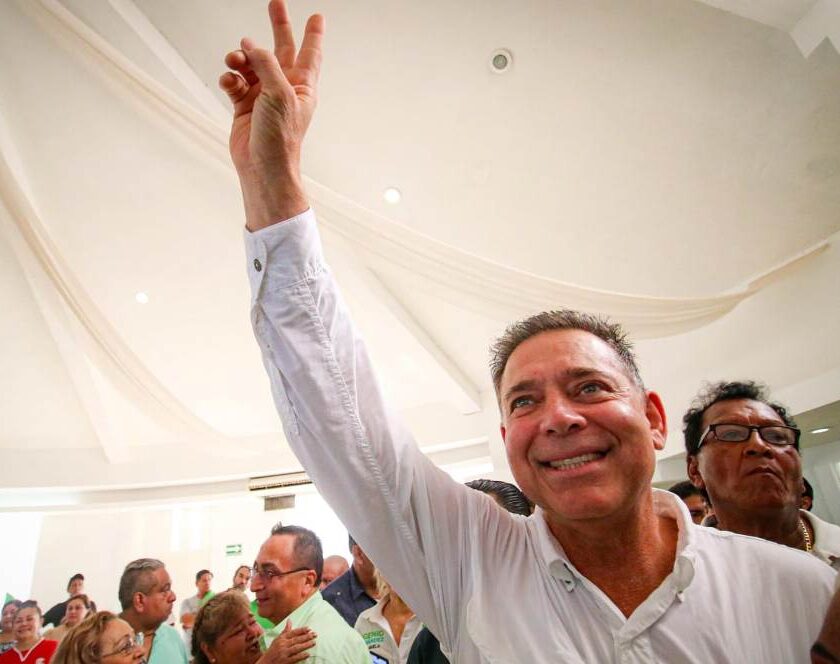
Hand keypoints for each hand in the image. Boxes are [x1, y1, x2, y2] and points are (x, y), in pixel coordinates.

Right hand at [219, 0, 323, 229]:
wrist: (263, 166)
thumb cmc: (280, 137)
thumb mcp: (279, 94)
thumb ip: (266, 64)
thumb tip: (252, 45)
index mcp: (301, 86)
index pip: (310, 53)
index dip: (313, 34)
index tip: (317, 17)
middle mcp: (283, 88)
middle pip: (280, 50)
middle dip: (278, 27)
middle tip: (275, 3)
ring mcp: (263, 96)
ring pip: (250, 64)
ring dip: (240, 58)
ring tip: (234, 61)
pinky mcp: (244, 105)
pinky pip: (234, 82)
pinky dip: (229, 78)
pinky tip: (228, 81)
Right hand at [257, 620, 316, 663]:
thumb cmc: (272, 651)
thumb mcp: (277, 640)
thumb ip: (285, 631)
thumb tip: (289, 620)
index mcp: (280, 639)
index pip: (292, 633)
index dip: (301, 630)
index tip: (309, 628)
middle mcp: (282, 645)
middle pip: (296, 640)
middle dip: (306, 637)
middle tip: (315, 635)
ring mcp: (283, 654)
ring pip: (296, 648)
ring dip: (306, 645)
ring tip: (314, 642)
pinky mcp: (285, 662)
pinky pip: (295, 658)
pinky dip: (301, 656)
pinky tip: (308, 654)